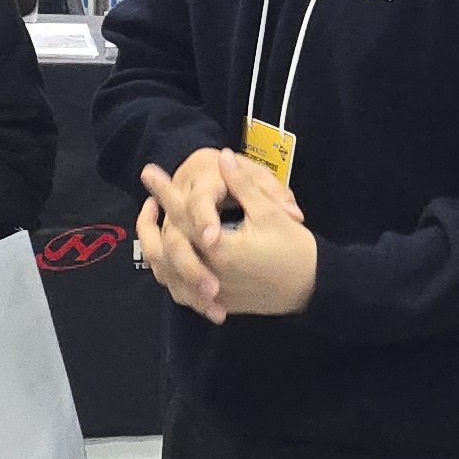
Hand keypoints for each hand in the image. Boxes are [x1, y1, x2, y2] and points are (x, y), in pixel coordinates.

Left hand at [137, 158, 318, 319]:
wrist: (312, 286)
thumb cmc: (294, 247)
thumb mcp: (270, 211)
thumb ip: (242, 185)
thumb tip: (223, 157)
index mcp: (219, 248)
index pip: (184, 214)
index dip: (166, 191)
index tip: (150, 172)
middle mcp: (209, 272)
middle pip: (167, 246)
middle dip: (151, 222)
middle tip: (146, 200)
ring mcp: (212, 291)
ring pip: (169, 274)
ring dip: (157, 250)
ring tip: (151, 228)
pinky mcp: (219, 301)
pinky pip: (184, 292)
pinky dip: (172, 276)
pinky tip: (169, 261)